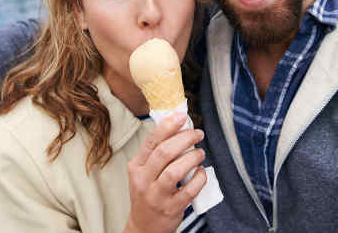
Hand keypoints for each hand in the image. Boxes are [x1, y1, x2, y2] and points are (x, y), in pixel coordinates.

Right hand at [124, 112, 206, 232]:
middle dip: (185, 139)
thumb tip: (177, 127)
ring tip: (201, 153)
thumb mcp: (143, 173)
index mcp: (136, 166)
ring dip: (192, 158)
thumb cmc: (147, 194)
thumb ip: (155, 154)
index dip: (168, 126)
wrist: (144, 227)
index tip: (182, 116)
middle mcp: (143, 180)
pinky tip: (202, 172)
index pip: (151, 141)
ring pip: (175, 171)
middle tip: (198, 134)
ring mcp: (156, 196)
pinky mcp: (171, 208)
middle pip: (164, 153)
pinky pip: (189, 190)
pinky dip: (199, 178)